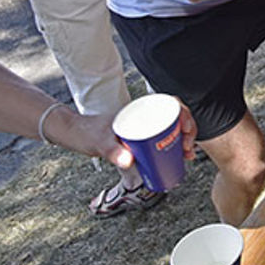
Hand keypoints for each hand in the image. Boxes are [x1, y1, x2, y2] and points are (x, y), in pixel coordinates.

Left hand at [71, 101, 197, 168]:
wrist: (76, 135)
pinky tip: (181, 156)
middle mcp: (146, 114)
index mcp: (140, 109)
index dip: (185, 114)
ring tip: (187, 154)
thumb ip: (113, 152)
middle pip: (177, 116)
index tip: (185, 130)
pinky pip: (166, 137)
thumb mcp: (101, 142)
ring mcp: (146, 125)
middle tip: (187, 148)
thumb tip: (128, 161)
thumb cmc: (88, 133)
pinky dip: (176, 145)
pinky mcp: (143, 137)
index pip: (171, 103)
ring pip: (174, 127)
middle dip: (189, 131)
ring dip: (185, 139)